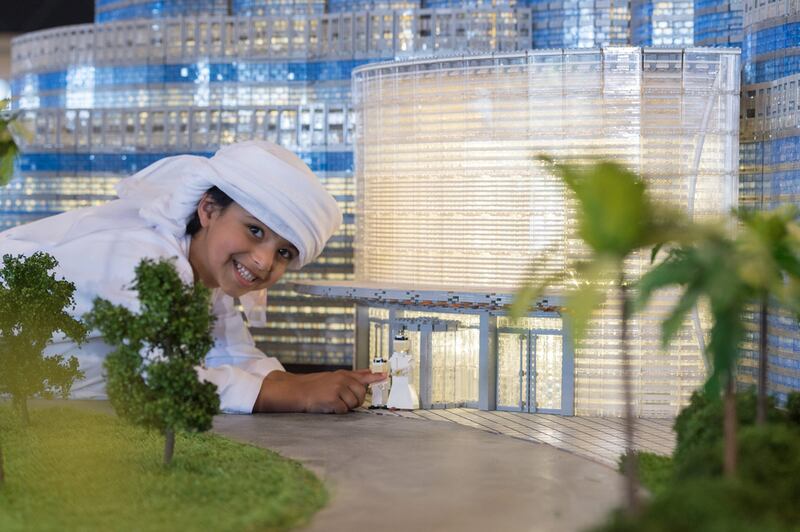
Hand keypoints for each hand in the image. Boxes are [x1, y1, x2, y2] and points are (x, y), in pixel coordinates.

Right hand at [253, 369, 387, 413]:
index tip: (386, 376)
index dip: (376, 377)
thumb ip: (351, 377)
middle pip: (361, 394)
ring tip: (332, 402)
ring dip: (345, 406)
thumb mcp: (332, 377)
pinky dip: (337, 411)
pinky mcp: (332, 399)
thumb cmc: (314, 387)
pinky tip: (328, 406)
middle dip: (356, 400)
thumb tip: (369, 374)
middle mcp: (342, 379)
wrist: (295, 391)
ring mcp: (337, 388)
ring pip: (353, 403)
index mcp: (343, 374)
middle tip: (343, 401)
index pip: (364, 375)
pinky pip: (343, 410)